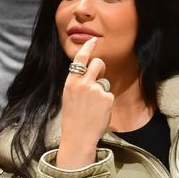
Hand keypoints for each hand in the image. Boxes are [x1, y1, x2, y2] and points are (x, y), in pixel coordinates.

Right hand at [56, 36, 111, 168]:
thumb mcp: (69, 97)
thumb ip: (78, 83)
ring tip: (94, 106)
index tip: (93, 40)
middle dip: (102, 68)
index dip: (88, 47)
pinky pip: (109, 95)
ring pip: (105, 81)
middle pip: (98, 63)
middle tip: (100, 78)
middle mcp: (82, 83)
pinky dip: (106, 103)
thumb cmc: (73, 119)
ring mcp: (95, 90)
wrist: (78, 137)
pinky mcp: (106, 98)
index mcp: (70, 82)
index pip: (80, 59)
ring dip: (102, 90)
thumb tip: (89, 73)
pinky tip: (99, 113)